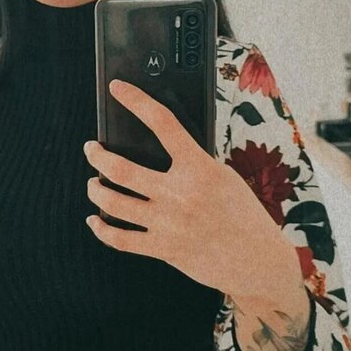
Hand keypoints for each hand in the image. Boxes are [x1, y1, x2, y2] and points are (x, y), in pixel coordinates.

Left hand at [83, 79, 288, 300]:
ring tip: (93, 184)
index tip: (117, 88)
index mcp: (200, 168)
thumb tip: (159, 148)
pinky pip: (120, 239)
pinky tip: (95, 220)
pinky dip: (101, 228)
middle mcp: (180, 193)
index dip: (136, 101)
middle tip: (91, 149)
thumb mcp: (224, 178)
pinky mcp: (163, 249)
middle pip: (121, 168)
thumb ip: (193, 163)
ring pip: (113, 202)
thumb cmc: (244, 216)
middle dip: (97, 156)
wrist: (259, 262)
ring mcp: (169, 223)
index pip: (162, 124)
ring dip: (95, 189)